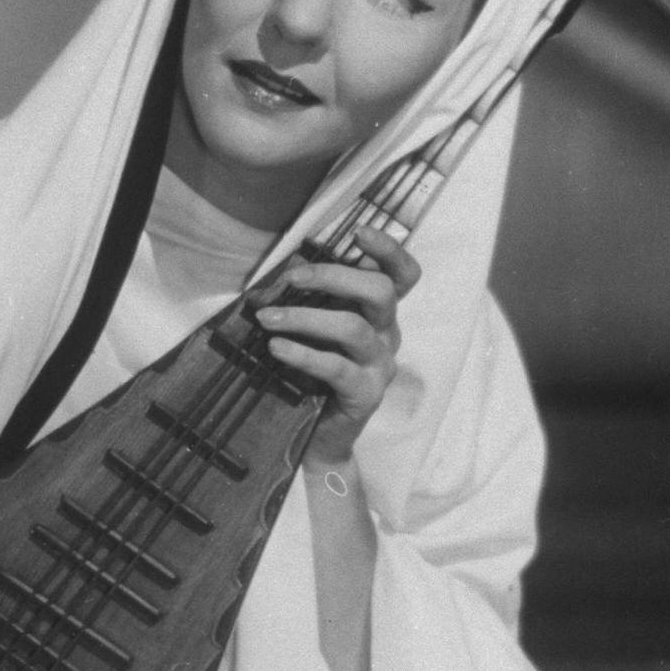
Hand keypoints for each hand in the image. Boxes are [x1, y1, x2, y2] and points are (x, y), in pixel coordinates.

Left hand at [253, 227, 420, 464]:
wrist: (319, 438)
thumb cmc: (313, 375)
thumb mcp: (316, 332)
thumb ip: (312, 303)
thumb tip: (279, 274)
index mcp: (381, 315)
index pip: (403, 276)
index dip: (389, 251)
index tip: (359, 232)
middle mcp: (388, 335)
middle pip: (380, 292)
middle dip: (334, 276)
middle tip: (292, 277)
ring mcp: (380, 365)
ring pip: (353, 328)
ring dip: (305, 318)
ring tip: (266, 319)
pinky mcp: (365, 394)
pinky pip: (336, 368)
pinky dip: (303, 354)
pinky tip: (276, 347)